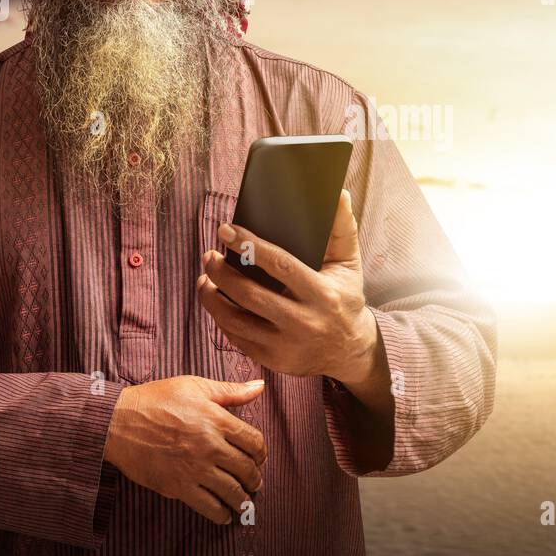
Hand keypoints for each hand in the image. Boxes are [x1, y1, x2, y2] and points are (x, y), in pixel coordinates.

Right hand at [103, 375, 266, 525]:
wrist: (118, 422)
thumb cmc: (155, 400)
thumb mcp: (194, 386)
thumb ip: (231, 391)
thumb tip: (259, 387)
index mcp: (217, 420)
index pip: (254, 441)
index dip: (262, 452)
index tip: (259, 457)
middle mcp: (210, 446)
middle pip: (246, 468)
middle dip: (255, 478)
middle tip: (254, 482)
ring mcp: (195, 469)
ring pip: (232, 491)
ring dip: (243, 499)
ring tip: (244, 501)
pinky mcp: (178, 487)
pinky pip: (208, 506)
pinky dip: (221, 514)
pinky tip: (225, 515)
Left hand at [197, 189, 379, 386]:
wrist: (350, 352)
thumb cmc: (345, 299)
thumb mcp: (349, 264)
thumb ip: (342, 228)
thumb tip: (339, 194)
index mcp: (322, 294)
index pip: (279, 265)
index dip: (249, 246)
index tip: (226, 230)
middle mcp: (303, 323)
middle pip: (249, 295)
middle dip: (221, 272)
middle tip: (208, 255)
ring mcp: (286, 346)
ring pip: (235, 321)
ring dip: (212, 297)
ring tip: (206, 277)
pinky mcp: (273, 361)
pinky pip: (237, 339)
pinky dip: (221, 318)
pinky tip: (217, 301)